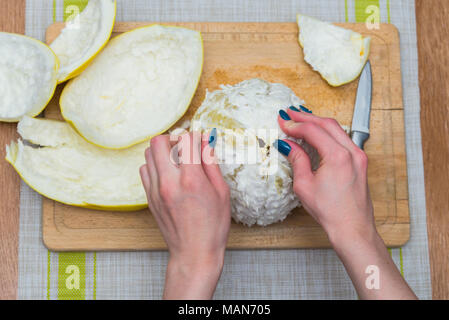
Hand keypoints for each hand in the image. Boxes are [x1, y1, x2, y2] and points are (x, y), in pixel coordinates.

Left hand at [140, 131, 230, 299]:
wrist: (194, 253)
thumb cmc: (213, 227)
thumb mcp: (221, 192)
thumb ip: (211, 164)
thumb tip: (205, 143)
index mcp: (191, 180)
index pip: (185, 141)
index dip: (195, 136)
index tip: (200, 139)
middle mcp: (169, 182)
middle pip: (158, 142)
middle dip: (173, 138)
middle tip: (185, 147)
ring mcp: (155, 191)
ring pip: (148, 154)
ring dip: (163, 151)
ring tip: (176, 160)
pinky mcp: (149, 198)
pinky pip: (144, 170)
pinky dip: (155, 165)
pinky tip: (168, 173)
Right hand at [277, 108, 373, 240]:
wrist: (352, 228)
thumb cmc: (331, 212)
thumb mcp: (305, 185)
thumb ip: (297, 159)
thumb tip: (287, 145)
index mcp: (338, 157)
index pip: (313, 131)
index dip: (295, 125)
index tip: (283, 122)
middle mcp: (352, 152)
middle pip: (327, 124)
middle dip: (306, 117)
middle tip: (290, 114)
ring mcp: (359, 156)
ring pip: (337, 129)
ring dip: (318, 122)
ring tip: (302, 120)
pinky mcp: (360, 162)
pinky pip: (343, 139)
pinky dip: (329, 133)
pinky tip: (318, 134)